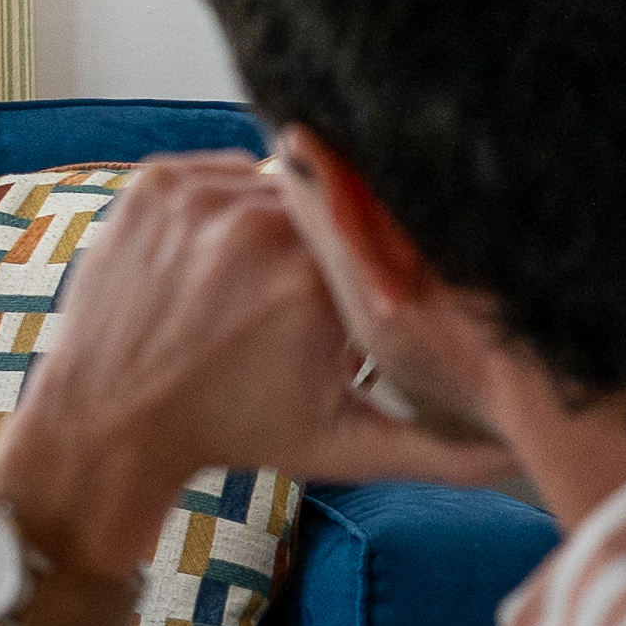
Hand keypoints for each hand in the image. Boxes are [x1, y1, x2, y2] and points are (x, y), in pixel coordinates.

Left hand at [0, 154, 422, 551]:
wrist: (108, 422)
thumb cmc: (232, 433)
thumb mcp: (343, 445)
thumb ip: (439, 452)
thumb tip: (518, 454)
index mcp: (315, 283)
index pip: (379, 237)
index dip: (379, 263)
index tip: (369, 290)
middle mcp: (258, 228)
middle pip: (329, 208)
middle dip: (329, 244)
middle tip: (304, 292)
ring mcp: (199, 200)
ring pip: (275, 184)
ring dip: (279, 221)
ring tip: (259, 280)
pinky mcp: (156, 184)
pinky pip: (221, 171)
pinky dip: (230, 204)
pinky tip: (223, 256)